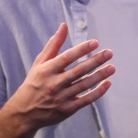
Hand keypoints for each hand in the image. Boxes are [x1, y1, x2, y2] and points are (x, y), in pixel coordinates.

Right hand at [0, 22, 114, 137]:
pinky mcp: (67, 109)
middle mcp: (54, 84)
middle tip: (109, 53)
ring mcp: (61, 98)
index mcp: (46, 70)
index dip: (82, 50)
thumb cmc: (34, 82)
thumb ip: (53, 44)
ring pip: (84, 85)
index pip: (67, 58)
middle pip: (78, 71)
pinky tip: (108, 83)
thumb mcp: (39, 63)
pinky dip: (98, 92)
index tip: (95, 43)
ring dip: (100, 76)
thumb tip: (64, 26)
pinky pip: (86, 100)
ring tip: (112, 67)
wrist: (25, 112)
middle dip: (95, 61)